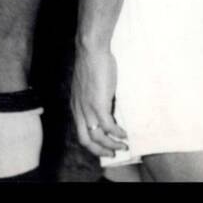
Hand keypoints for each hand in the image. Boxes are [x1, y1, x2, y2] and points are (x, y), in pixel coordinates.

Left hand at [71, 44, 128, 159]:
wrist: (91, 50)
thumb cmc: (92, 62)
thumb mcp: (89, 84)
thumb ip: (94, 96)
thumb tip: (106, 103)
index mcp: (76, 107)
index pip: (80, 133)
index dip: (92, 143)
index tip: (104, 146)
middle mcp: (79, 111)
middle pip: (86, 141)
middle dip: (100, 150)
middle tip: (113, 153)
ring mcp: (88, 109)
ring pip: (97, 137)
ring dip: (111, 145)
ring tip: (123, 146)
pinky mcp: (98, 104)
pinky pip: (108, 126)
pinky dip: (117, 133)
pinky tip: (125, 133)